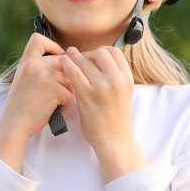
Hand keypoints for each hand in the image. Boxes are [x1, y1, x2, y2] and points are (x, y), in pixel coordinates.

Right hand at [0, 33, 73, 171]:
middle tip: (62, 91)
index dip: (52, 45)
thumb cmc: (21, 107)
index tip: (58, 58)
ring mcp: (44, 76)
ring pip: (70, 79)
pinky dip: (66, 105)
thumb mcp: (24, 80)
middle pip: (63, 61)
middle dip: (67, 77)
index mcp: (26, 62)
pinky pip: (70, 94)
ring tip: (56, 104)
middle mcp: (34, 65)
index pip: (38, 39)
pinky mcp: (53, 89)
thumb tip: (64, 61)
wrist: (14, 125)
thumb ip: (38, 69)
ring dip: (68, 93)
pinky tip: (56, 111)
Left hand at [60, 45, 147, 180]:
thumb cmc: (115, 117)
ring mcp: (102, 86)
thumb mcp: (123, 92)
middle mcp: (117, 79)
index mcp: (127, 77)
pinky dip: (66, 64)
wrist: (113, 139)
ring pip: (85, 60)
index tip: (92, 57)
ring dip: (74, 57)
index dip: (101, 51)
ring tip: (67, 57)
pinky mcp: (87, 94)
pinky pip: (74, 72)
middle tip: (79, 59)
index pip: (114, 52)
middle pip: (100, 53)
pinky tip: (62, 62)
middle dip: (88, 54)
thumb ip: (115, 76)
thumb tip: (98, 59)